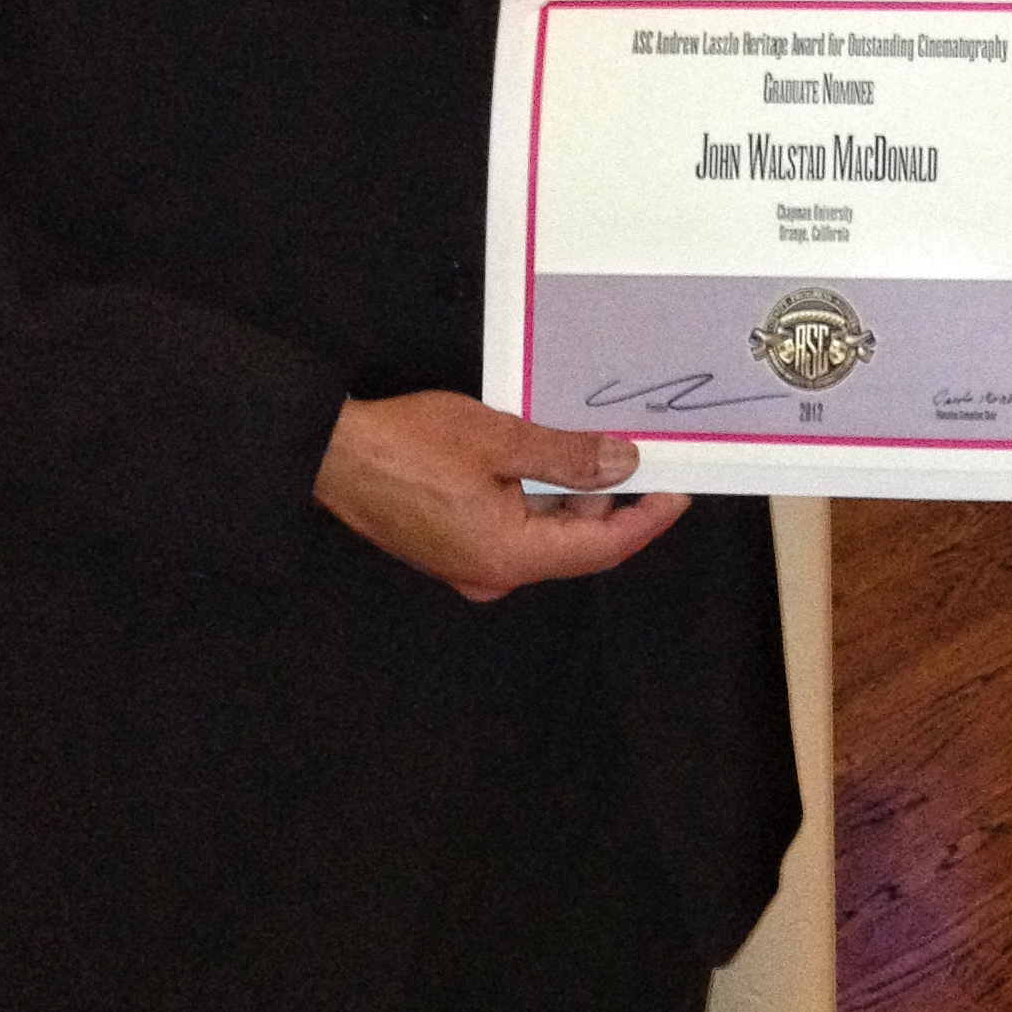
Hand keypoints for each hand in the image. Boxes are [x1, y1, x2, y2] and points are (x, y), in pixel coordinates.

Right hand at [313, 390, 687, 600]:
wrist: (332, 455)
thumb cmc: (411, 444)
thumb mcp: (502, 439)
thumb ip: (569, 456)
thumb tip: (624, 464)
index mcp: (509, 556)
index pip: (602, 549)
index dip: (646, 520)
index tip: (679, 490)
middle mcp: (494, 573)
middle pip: (573, 543)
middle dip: (608, 501)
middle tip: (637, 451)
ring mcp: (470, 563)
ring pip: (543, 533)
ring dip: (570, 495)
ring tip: (590, 443)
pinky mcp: (453, 547)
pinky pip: (513, 527)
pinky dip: (537, 497)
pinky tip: (546, 457)